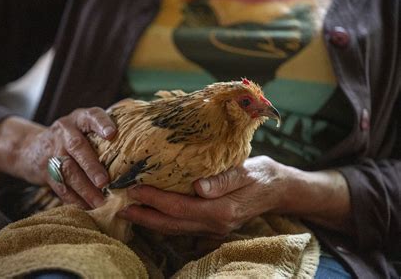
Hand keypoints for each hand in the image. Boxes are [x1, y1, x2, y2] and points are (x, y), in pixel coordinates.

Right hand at [0, 108, 116, 208]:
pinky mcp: (46, 171)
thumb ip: (106, 135)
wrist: (31, 147)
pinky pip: (60, 186)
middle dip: (91, 165)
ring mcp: (54, 150)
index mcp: (80, 118)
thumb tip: (139, 151)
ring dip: (85, 189)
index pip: (91, 116)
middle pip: (77, 147)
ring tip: (100, 203)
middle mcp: (65, 131)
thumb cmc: (74, 138)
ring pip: (68, 170)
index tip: (112, 133)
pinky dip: (75, 200)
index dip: (101, 123)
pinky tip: (88, 209)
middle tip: (105, 181)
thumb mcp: (85, 128)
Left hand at [118, 156, 286, 235]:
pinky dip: (165, 222)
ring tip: (129, 213)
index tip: (133, 188)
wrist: (280, 189)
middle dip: (144, 217)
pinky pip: (183, 227)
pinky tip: (153, 214)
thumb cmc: (262, 175)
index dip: (153, 199)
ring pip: (175, 229)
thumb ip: (223, 179)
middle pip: (172, 224)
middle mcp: (215, 224)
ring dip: (151, 222)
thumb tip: (198, 187)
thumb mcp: (246, 171)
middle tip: (119, 207)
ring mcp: (214, 229)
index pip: (179, 207)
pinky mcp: (213, 225)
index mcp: (222, 210)